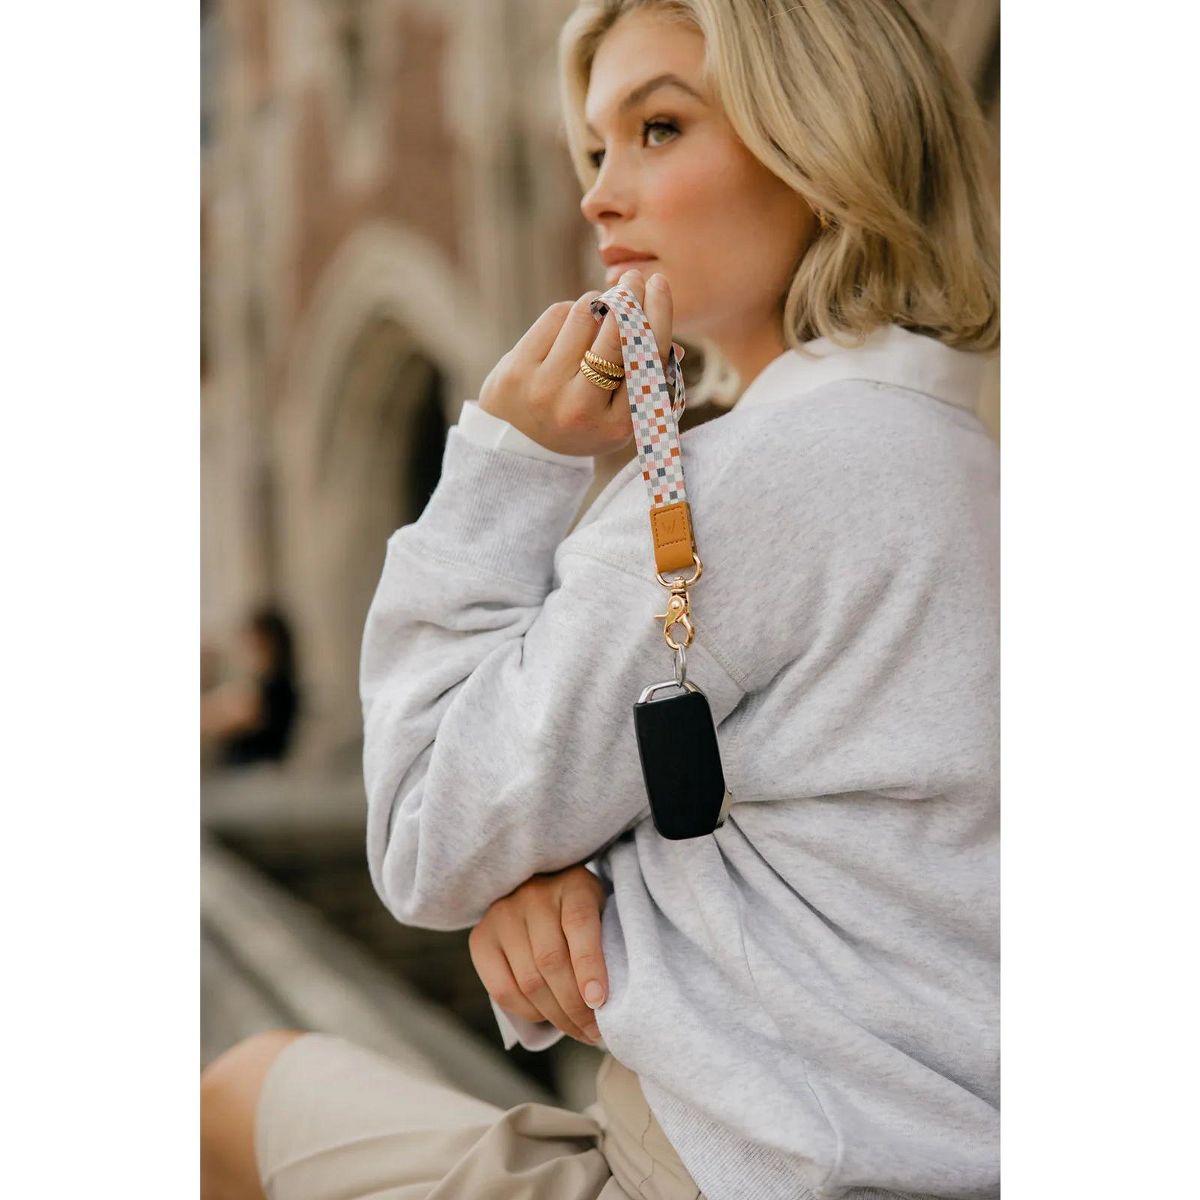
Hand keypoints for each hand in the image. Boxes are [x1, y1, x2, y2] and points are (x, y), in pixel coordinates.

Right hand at [468, 864, 608, 1045]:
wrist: (539, 890)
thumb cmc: (582, 913)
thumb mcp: (602, 913)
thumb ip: (608, 945)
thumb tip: (611, 1004)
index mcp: (573, 885)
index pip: (579, 923)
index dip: (589, 964)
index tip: (599, 1001)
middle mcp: (534, 895)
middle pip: (551, 960)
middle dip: (576, 1007)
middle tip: (595, 1032)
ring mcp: (503, 915)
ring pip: (529, 981)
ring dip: (556, 1016)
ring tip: (578, 1030)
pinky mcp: (481, 938)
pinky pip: (503, 990)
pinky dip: (529, 1012)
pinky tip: (547, 1016)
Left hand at [477, 268, 674, 457]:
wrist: (520, 445)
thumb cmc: (583, 422)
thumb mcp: (619, 416)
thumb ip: (648, 383)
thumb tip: (675, 347)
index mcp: (617, 425)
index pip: (646, 359)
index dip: (657, 315)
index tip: (659, 284)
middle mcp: (580, 409)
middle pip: (616, 335)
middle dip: (629, 297)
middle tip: (634, 278)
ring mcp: (544, 390)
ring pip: (584, 317)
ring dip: (598, 302)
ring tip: (601, 306)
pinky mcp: (516, 372)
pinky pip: (556, 318)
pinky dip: (570, 311)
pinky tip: (573, 323)